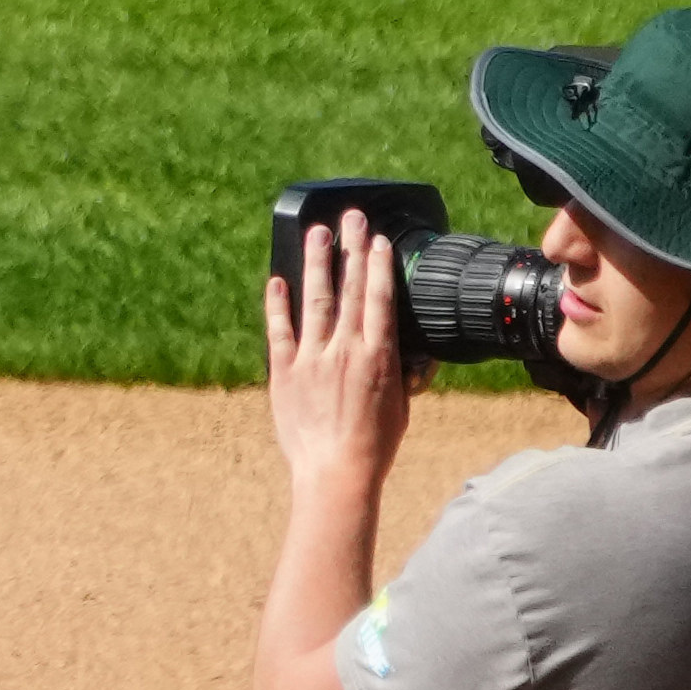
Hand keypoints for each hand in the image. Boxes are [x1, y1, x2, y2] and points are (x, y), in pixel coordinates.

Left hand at [265, 206, 422, 496]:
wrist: (335, 472)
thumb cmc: (373, 445)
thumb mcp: (402, 405)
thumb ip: (403, 373)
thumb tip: (414, 355)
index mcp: (378, 354)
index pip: (380, 297)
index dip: (377, 264)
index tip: (376, 238)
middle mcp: (344, 349)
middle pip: (350, 288)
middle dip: (350, 249)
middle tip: (350, 217)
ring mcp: (311, 358)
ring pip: (315, 300)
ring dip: (316, 263)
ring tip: (317, 232)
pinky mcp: (283, 373)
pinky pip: (278, 332)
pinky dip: (276, 305)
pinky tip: (276, 280)